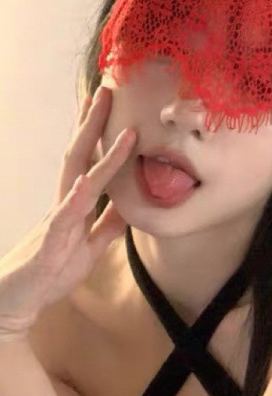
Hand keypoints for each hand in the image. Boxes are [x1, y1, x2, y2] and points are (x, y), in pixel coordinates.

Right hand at [0, 86, 136, 341]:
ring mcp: (55, 221)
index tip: (114, 103)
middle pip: (79, 155)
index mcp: (73, 203)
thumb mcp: (90, 245)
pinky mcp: (48, 245)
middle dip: (94, 123)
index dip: (103, 133)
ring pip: (76, 178)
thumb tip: (132, 202)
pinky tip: (84, 182)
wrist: (14, 306)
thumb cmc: (49, 273)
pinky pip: (63, 218)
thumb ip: (109, 223)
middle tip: (108, 89)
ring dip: (97, 151)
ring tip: (115, 125)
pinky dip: (75, 198)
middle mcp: (63, 204)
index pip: (90, 160)